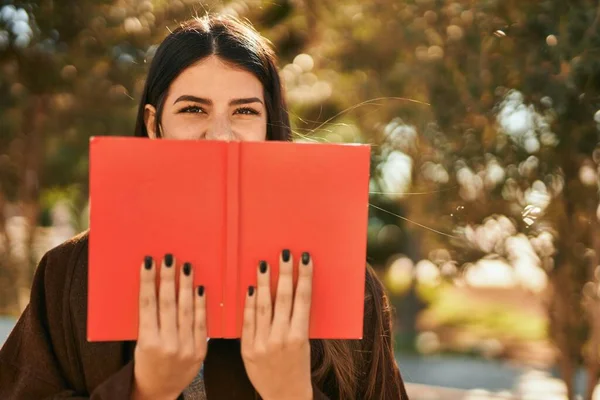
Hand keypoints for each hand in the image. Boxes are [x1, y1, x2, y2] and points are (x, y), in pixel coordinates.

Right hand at [132, 254, 206, 399]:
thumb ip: (148, 320)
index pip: (147, 304)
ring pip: (187, 310)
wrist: (159, 392)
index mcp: (148, 342)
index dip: (148, 281)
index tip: (148, 262)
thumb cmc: (146, 363)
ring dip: (186, 285)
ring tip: (186, 266)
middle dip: (169, 278)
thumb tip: (153, 286)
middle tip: (170, 258)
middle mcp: (168, 344)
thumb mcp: (140, 343)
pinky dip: (202, 304)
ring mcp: (186, 348)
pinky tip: (200, 287)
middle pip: (168, 304)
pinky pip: (202, 323)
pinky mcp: (200, 351)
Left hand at [241, 250, 313, 399]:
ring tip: (263, 263)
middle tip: (284, 254)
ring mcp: (262, 344)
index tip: (305, 259)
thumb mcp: (304, 344)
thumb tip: (294, 291)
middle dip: (284, 274)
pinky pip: (247, 321)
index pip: (303, 299)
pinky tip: (250, 287)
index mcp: (299, 336)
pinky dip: (249, 303)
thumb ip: (297, 320)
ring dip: (263, 282)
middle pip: (283, 299)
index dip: (304, 277)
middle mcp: (281, 339)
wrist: (284, 396)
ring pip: (263, 307)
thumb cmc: (298, 368)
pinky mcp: (247, 349)